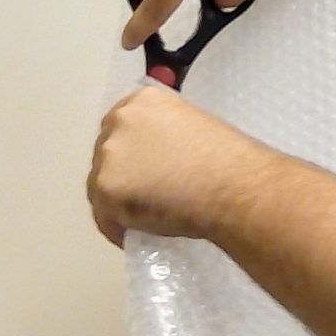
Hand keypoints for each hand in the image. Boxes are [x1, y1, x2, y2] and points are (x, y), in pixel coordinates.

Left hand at [87, 86, 273, 247]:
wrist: (234, 186)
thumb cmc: (229, 160)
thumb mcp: (194, 129)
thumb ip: (166, 138)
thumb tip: (157, 164)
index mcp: (143, 100)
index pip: (123, 129)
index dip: (134, 155)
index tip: (148, 174)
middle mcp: (119, 119)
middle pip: (107, 155)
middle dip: (123, 177)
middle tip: (148, 199)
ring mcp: (108, 153)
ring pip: (101, 186)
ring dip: (119, 204)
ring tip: (146, 220)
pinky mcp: (106, 187)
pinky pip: (104, 215)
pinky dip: (119, 228)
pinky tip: (139, 234)